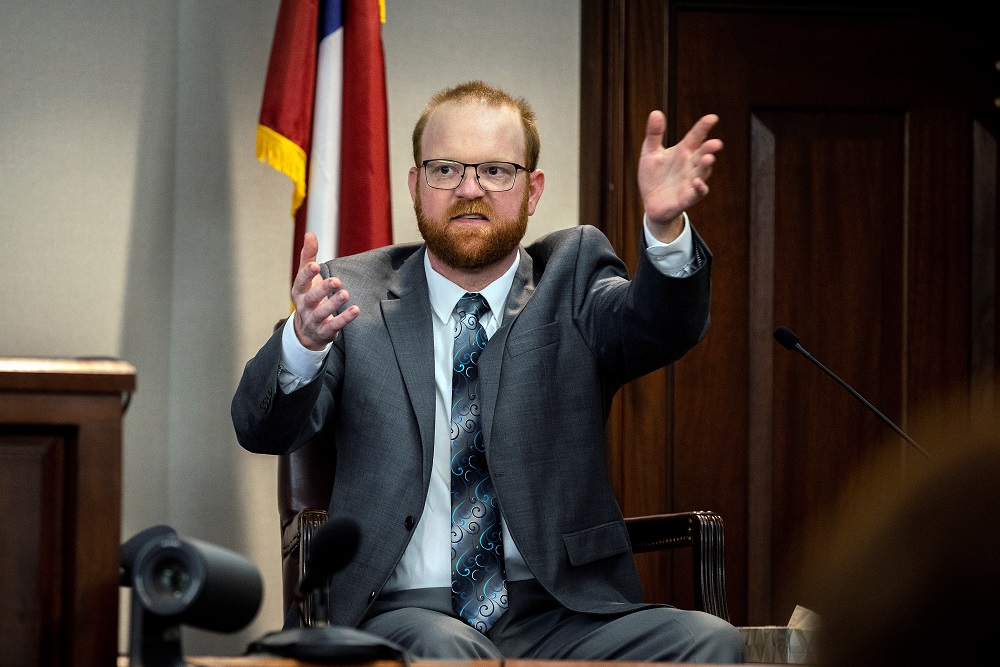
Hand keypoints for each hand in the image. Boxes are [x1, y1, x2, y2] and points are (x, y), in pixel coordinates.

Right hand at [291, 232, 359, 349]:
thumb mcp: (307, 278)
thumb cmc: (309, 296)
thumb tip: (310, 233)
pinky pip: (334, 326)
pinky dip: (344, 319)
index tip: (315, 266)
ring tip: (346, 294)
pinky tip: (356, 310)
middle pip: (312, 298)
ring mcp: (314, 320)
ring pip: (322, 313)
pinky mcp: (325, 331)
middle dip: (323, 289)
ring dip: (334, 304)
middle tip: (336, 281)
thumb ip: (309, 256)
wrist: (307, 330)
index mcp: (299, 291)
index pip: (301, 281)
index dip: (307, 274)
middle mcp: (304, 306)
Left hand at [638, 111, 722, 240]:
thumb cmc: (653, 177)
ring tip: (708, 158)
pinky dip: (699, 188)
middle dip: (710, 149)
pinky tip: (697, 182)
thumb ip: (654, 134)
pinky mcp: (687, 198)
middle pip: (703, 154)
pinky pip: (697, 193)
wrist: (651, 203)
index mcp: (683, 151)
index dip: (704, 127)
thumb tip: (655, 112)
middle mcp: (690, 165)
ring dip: (706, 166)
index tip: (712, 118)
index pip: (696, 136)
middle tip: (716, 143)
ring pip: (703, 172)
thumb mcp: (650, 153)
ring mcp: (690, 181)